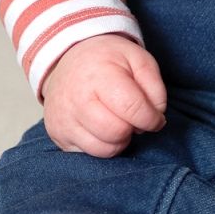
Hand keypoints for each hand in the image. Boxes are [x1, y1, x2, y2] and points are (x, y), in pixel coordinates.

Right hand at [42, 35, 167, 157]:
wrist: (68, 59)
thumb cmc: (108, 61)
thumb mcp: (139, 59)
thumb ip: (155, 87)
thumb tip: (156, 116)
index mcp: (99, 77)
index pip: (132, 109)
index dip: (152, 118)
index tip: (156, 117)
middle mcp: (77, 100)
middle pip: (117, 132)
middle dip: (133, 129)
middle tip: (133, 117)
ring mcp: (64, 119)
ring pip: (103, 149)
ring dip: (119, 140)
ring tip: (119, 122)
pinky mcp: (58, 135)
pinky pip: (89, 153)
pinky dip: (103, 145)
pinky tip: (103, 128)